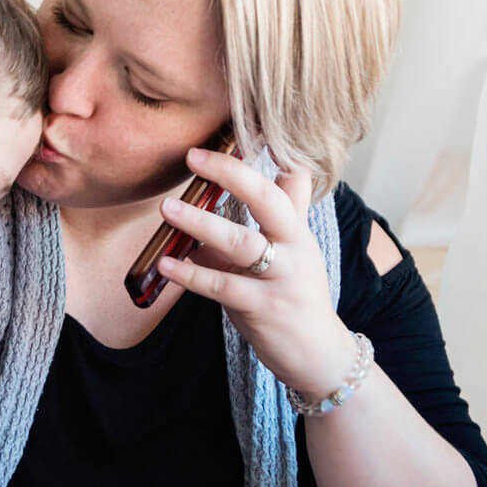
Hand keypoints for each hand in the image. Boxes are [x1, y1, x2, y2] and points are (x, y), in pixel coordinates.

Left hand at [155, 148, 358, 399]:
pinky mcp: (264, 308)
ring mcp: (281, 278)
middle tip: (194, 157)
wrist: (319, 355)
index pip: (287, 182)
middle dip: (231, 174)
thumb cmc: (295, 298)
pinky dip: (192, 274)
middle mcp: (295, 248)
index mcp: (297, 230)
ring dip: (201, 223)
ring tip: (167, 208)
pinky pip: (223, 287)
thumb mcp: (291, 253)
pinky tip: (168, 264)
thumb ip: (273, 218)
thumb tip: (252, 182)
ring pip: (241, 243)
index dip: (264, 155)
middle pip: (268, 200)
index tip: (234, 131)